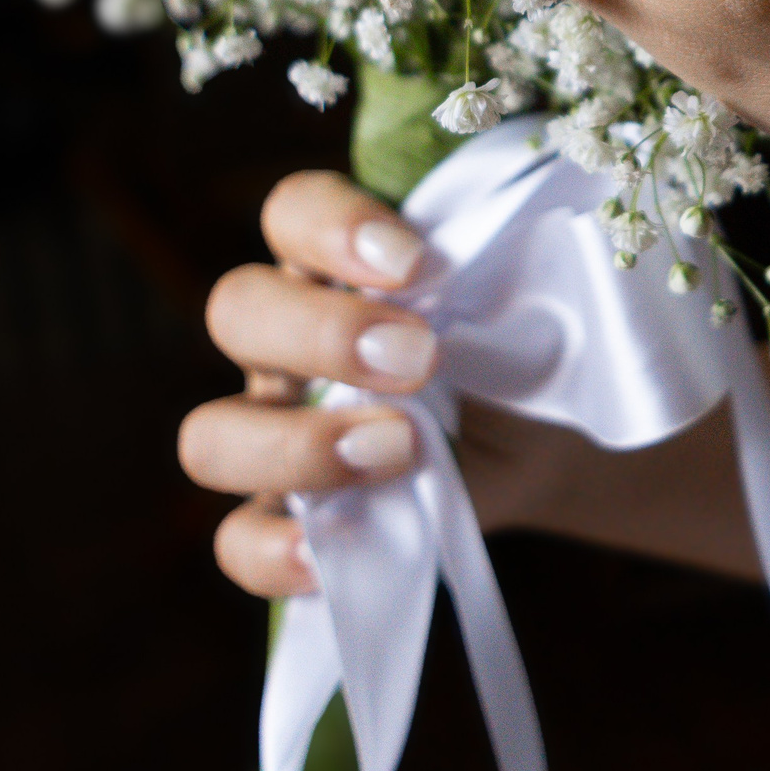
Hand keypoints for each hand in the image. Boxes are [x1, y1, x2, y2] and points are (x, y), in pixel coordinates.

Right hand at [179, 170, 585, 596]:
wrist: (557, 433)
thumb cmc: (531, 334)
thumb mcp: (532, 284)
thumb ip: (512, 253)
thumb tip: (527, 226)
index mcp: (337, 258)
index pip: (292, 213)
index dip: (332, 228)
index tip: (414, 262)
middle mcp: (288, 338)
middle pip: (237, 310)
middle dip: (323, 334)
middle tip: (420, 359)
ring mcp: (276, 431)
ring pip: (212, 437)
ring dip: (297, 447)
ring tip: (400, 450)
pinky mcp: (294, 520)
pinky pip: (238, 543)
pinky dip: (271, 554)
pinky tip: (329, 557)